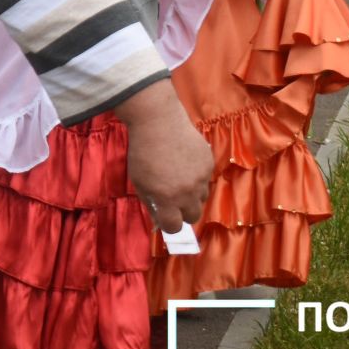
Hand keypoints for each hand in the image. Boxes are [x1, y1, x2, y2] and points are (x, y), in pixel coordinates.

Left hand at [115, 81, 212, 232]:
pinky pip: (206, 181)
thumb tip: (161, 219)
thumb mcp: (139, 181)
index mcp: (166, 198)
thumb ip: (151, 202)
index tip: (167, 219)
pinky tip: (185, 165)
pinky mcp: (209, 165)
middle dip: (183, 213)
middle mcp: (187, 192)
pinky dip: (198, 179)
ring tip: (179, 179)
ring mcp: (201, 178)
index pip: (174, 227)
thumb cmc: (142, 152)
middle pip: (193, 217)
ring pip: (202, 199)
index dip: (170, 225)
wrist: (158, 121)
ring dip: (192, 196)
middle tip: (174, 202)